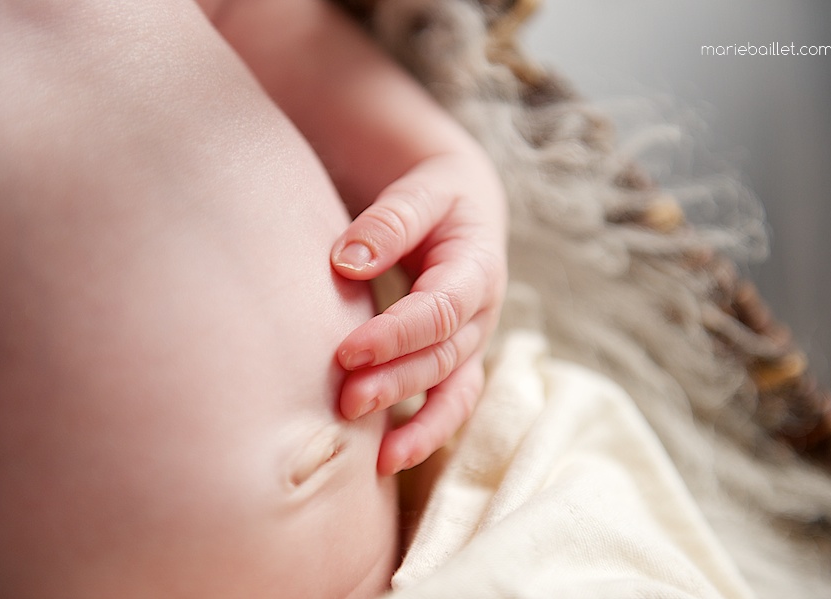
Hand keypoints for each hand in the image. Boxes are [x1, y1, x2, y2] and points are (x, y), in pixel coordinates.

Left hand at [331, 149, 507, 475]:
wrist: (462, 207)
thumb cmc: (436, 196)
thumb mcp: (419, 192)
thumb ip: (389, 222)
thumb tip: (346, 261)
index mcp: (477, 266)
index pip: (442, 310)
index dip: (398, 335)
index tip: (348, 352)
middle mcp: (483, 311)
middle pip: (445, 357)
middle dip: (398, 383)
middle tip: (346, 401)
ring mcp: (474, 341)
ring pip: (453, 390)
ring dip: (415, 421)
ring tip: (373, 454)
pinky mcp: (459, 360)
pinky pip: (452, 405)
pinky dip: (427, 434)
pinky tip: (388, 461)